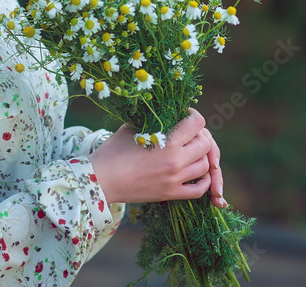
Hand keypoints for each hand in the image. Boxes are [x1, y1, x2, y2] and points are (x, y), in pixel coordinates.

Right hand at [88, 108, 226, 207]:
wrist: (101, 179)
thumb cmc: (113, 151)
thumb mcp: (132, 129)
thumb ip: (152, 121)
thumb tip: (164, 112)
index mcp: (167, 141)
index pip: (197, 123)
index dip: (194, 116)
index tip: (186, 116)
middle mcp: (175, 160)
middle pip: (205, 144)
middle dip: (199, 136)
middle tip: (188, 135)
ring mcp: (174, 179)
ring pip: (205, 166)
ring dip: (200, 157)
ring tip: (190, 153)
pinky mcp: (171, 194)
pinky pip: (199, 190)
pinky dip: (203, 181)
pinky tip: (196, 174)